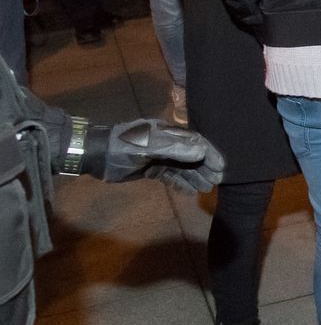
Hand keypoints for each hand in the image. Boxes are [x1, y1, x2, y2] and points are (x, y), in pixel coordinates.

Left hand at [96, 119, 225, 192]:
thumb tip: (201, 152)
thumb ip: (174, 148)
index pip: (194, 142)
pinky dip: (180, 183)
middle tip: (217, 181)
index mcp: (167, 133)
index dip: (209, 153)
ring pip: (182, 167)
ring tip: (206, 188)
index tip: (220, 167)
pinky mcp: (151, 169)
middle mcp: (166, 144)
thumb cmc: (121, 147)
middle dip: (204, 167)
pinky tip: (190, 191)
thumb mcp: (147, 146)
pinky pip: (170, 176)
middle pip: (190, 155)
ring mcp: (158, 157)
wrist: (96, 156)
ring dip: (194, 177)